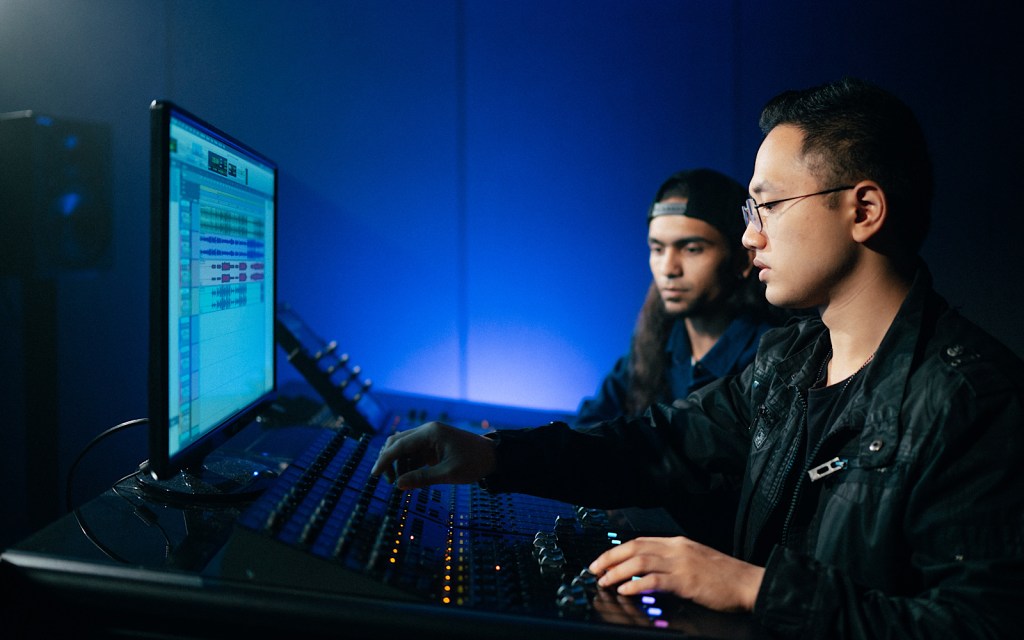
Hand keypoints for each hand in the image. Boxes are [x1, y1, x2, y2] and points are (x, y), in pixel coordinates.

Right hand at [369, 421, 496, 488]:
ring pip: (404, 449)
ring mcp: (430, 437)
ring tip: (401, 485)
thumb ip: (422, 478)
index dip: (384, 460)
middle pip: (397, 443)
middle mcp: (427, 431)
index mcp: (430, 433)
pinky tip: (410, 479)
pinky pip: (414, 454)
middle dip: (389, 461)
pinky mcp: (433, 445)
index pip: (399, 445)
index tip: (374, 475)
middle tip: (388, 482)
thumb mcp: (448, 473)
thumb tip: (399, 485)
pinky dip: (409, 465)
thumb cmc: (474, 463)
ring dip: (399, 465)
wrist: (494, 457)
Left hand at [588, 536, 763, 612]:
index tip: (602, 561)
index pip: (639, 541)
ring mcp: (681, 564)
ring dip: (618, 572)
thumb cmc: (724, 576)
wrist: (748, 583)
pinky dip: (636, 585)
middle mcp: (676, 549)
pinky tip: (626, 591)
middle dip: (610, 559)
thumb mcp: (694, 559)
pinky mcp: (686, 581)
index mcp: (678, 543)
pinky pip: (655, 580)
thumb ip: (672, 560)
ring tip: (605, 581)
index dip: (617, 551)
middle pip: (634, 548)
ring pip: (640, 562)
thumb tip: (645, 570)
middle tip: (595, 570)